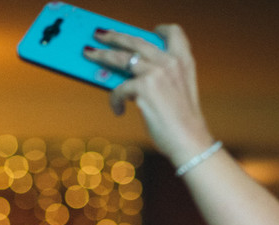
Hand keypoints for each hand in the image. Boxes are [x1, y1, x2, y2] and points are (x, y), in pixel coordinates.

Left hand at [85, 25, 215, 168]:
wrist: (189, 141)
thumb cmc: (181, 122)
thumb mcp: (178, 91)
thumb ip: (162, 76)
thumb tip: (128, 71)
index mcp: (184, 61)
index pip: (175, 33)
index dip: (162, 30)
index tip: (153, 30)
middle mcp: (170, 62)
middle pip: (137, 41)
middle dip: (115, 36)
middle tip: (99, 35)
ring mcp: (156, 72)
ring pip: (121, 58)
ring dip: (102, 56)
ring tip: (89, 55)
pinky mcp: (144, 88)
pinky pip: (119, 89)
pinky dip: (115, 101)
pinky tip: (118, 111)